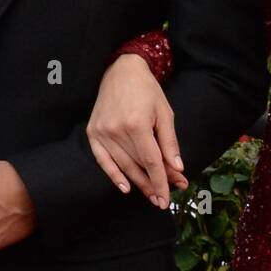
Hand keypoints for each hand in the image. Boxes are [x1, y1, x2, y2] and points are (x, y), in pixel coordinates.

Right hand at [86, 53, 186, 206]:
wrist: (121, 71)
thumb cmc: (147, 90)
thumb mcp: (165, 113)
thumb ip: (169, 142)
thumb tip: (177, 168)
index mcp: (137, 124)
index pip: (151, 161)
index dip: (161, 182)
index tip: (167, 198)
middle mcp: (117, 130)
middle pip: (138, 166)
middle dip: (153, 184)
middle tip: (163, 200)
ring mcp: (102, 132)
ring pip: (122, 165)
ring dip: (138, 183)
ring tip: (151, 195)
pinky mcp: (92, 132)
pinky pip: (103, 160)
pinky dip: (113, 175)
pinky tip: (125, 187)